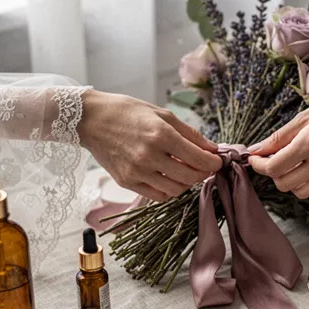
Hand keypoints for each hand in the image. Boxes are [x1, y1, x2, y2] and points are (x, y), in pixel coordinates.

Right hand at [79, 91, 221, 201]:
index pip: (198, 158)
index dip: (213, 163)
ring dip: (186, 183)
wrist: (91, 120)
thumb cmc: (128, 112)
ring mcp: (137, 172)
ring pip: (175, 190)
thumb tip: (212, 149)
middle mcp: (149, 156)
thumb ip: (190, 134)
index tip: (217, 161)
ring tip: (185, 170)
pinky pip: (158, 195)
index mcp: (161, 134)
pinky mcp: (127, 182)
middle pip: (190, 177)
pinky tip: (169, 177)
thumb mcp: (162, 114)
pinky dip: (169, 189)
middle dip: (203, 173)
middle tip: (204, 167)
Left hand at [248, 83, 308, 197]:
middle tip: (272, 159)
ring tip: (291, 165)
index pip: (273, 168)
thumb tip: (256, 149)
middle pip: (283, 184)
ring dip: (289, 181)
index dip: (258, 165)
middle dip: (272, 173)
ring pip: (300, 192)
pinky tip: (307, 169)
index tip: (254, 158)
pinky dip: (307, 184)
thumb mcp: (307, 115)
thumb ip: (280, 136)